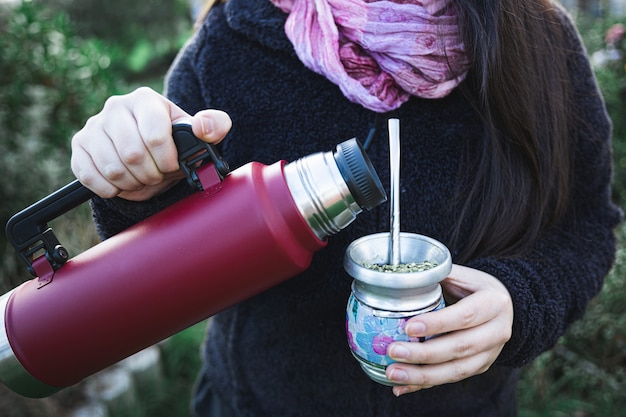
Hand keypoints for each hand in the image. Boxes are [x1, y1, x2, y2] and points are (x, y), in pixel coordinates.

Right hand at [71, 87, 231, 200]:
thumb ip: (214, 126)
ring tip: (142, 177)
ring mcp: (94, 125)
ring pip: (112, 168)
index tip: (172, 165)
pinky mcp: (79, 145)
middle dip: (151, 174)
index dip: (166, 159)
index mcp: (146, 100)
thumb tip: (203, 127)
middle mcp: (116, 106)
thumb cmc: (177, 143)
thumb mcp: (201, 135)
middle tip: (157, 174)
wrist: (152, 155)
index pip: (154, 135)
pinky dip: (110, 188)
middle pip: (132, 154)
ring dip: (132, 183)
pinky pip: (89, 175)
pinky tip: (123, 182)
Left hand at [385, 264, 513, 395]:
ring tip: (393, 373)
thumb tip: (400, 277)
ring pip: (456, 370)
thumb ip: (437, 275)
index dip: (437, 324)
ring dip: (422, 376)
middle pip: (459, 347)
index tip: (409, 327)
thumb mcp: (462, 275)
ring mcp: (490, 353)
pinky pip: (450, 378)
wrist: (503, 304)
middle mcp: (497, 331)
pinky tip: (400, 386)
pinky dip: (424, 384)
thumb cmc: (474, 286)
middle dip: (424, 354)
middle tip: (394, 351)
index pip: (465, 316)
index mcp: (493, 303)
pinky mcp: (480, 367)